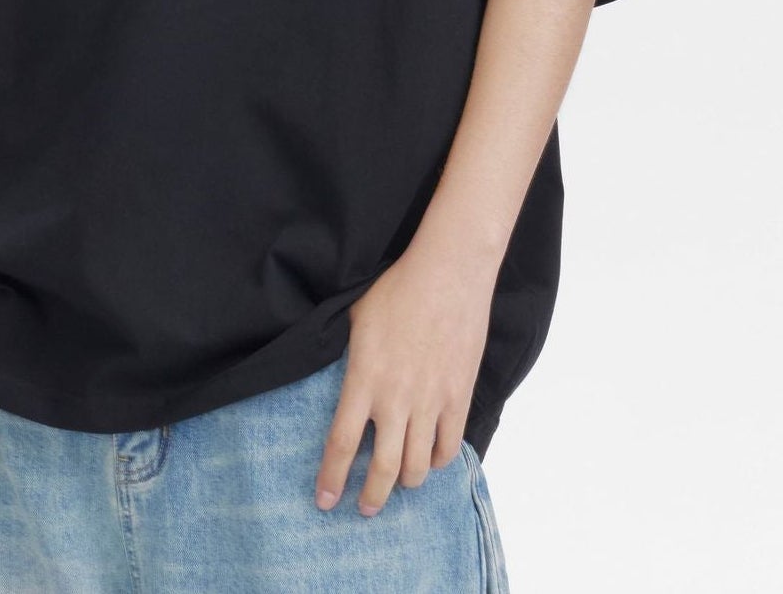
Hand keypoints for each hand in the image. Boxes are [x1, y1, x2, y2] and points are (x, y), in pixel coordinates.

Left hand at [313, 246, 493, 515]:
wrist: (447, 273)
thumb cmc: (396, 288)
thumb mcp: (354, 319)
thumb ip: (345, 356)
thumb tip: (335, 376)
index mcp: (363, 380)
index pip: (341, 443)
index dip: (331, 477)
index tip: (324, 500)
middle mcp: (395, 399)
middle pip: (381, 469)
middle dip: (370, 497)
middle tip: (363, 509)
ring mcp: (430, 401)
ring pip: (417, 466)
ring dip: (404, 483)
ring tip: (396, 485)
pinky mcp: (458, 396)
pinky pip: (448, 446)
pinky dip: (437, 461)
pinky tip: (428, 459)